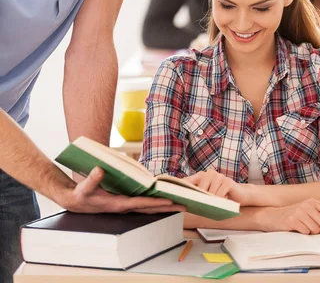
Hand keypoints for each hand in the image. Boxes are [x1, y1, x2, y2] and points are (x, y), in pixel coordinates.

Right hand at [61, 167, 185, 213]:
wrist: (76, 201)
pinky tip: (163, 196)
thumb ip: (92, 179)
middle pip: (150, 208)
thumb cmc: (81, 195)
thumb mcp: (84, 188)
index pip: (141, 204)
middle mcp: (125, 206)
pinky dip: (155, 200)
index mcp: (118, 204)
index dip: (155, 202)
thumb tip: (100, 169)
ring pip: (149, 207)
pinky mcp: (125, 202)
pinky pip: (144, 202)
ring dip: (164, 205)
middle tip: (185, 206)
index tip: (170, 201)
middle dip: (167, 207)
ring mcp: (126, 205)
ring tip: (180, 202)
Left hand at [185, 170, 252, 204]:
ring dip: (210, 201)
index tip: (174, 194)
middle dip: (198, 198)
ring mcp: (219, 176)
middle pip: (199, 187)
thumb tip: (183, 202)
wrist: (241, 195)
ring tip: (210, 207)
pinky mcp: (227, 182)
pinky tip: (219, 204)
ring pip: (209, 192)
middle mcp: (210, 173)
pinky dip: (218, 201)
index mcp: (202, 175)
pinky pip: (219, 194)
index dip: (182, 187)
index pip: (189, 180)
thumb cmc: (222, 197)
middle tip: (197, 206)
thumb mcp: (209, 196)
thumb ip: (199, 195)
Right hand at [260, 199, 319, 234]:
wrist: (272, 216)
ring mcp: (299, 212)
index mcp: (312, 201)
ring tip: (303, 228)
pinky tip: (297, 229)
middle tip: (312, 229)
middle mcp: (307, 205)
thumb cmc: (293, 216)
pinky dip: (303, 234)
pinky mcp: (292, 220)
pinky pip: (306, 232)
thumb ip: (319, 215)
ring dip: (311, 233)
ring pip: (316, 230)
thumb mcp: (307, 211)